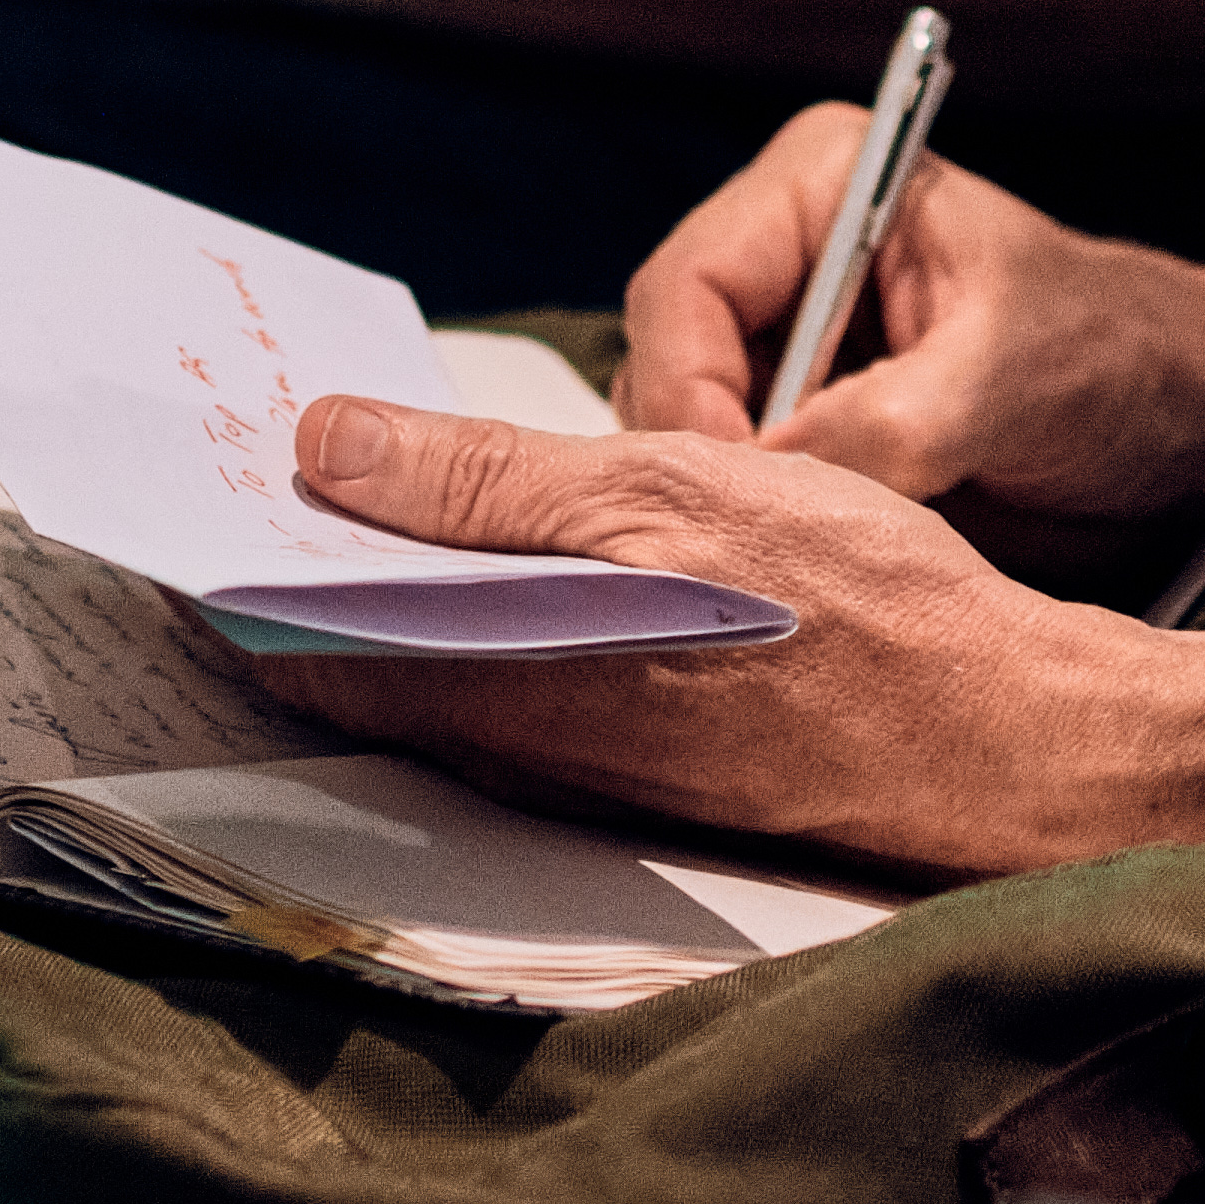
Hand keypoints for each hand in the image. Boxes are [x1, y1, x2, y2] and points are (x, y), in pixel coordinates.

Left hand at [271, 397, 1204, 873]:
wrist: (998, 731)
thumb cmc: (851, 610)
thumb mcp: (662, 495)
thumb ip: (485, 480)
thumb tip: (325, 446)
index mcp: (498, 689)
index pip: (296, 647)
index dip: (239, 559)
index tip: (205, 474)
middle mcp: (519, 748)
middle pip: (354, 658)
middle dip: (303, 556)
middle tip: (274, 445)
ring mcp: (581, 758)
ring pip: (434, 664)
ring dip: (391, 574)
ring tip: (369, 466)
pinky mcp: (642, 750)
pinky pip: (512, 675)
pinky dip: (478, 601)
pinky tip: (508, 532)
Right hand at [619, 118, 1204, 541]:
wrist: (1198, 424)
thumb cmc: (1124, 357)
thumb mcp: (1011, 377)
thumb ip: (890, 420)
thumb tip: (770, 483)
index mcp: (819, 185)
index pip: (683, 289)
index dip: (688, 393)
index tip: (739, 487)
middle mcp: (786, 261)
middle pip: (664, 370)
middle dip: (703, 462)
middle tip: (758, 546)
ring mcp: (792, 353)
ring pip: (691, 444)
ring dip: (735, 508)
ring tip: (800, 562)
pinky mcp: (812, 434)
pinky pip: (744, 493)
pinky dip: (764, 537)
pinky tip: (815, 572)